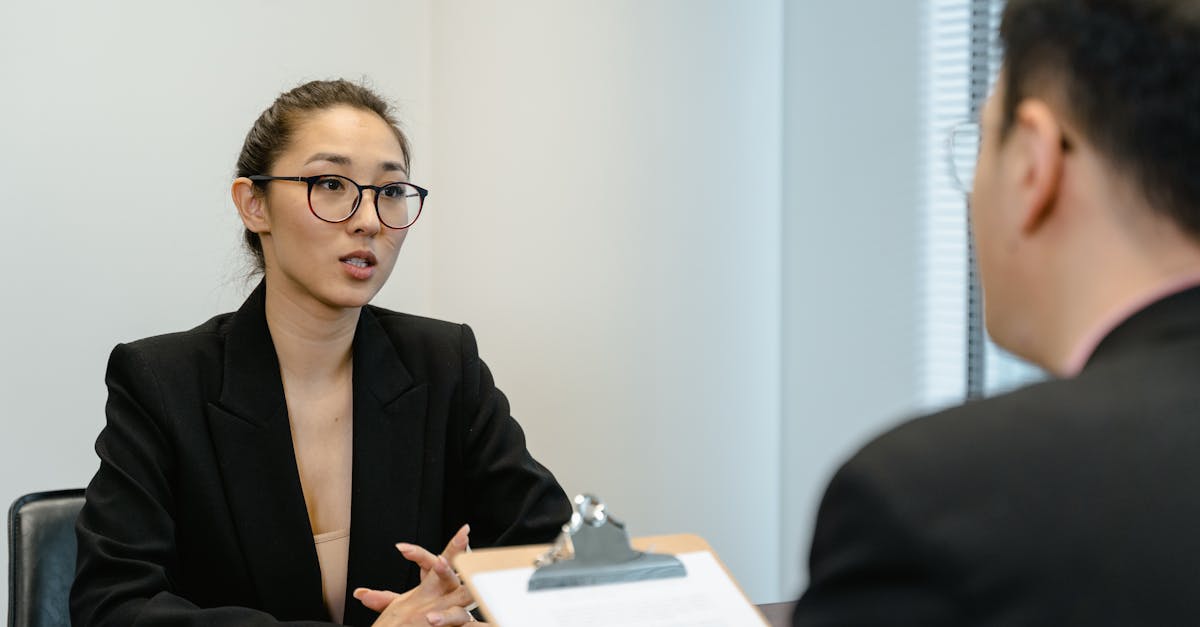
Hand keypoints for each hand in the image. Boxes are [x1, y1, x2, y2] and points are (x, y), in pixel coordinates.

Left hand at [357, 525, 483, 625]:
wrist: (452, 618)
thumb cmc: (431, 608)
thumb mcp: (407, 604)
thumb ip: (385, 600)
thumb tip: (360, 594)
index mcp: (436, 577)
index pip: (427, 560)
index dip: (415, 554)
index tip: (400, 548)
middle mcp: (453, 584)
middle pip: (452, 568)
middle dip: (448, 562)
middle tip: (439, 560)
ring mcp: (464, 598)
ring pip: (465, 592)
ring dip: (461, 592)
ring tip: (450, 598)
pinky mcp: (470, 614)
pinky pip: (480, 614)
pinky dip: (482, 616)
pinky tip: (487, 615)